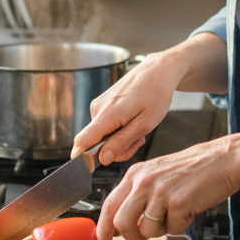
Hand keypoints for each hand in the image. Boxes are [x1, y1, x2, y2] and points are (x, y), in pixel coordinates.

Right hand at [71, 52, 182, 166]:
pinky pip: (104, 127)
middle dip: (116, 149)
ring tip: (139, 128)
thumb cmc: (156, 95)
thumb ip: (121, 142)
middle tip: (138, 141)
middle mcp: (97, 109)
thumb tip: (102, 159)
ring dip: (120, 139)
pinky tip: (132, 121)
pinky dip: (118, 130)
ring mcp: (98, 105)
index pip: (82, 142)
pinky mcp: (102, 104)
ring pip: (102, 136)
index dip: (82, 159)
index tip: (91, 168)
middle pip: (95, 144)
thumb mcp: (145, 125)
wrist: (158, 71)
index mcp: (107, 114)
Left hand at [96, 136, 239, 239]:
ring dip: (159, 231)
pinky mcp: (178, 201)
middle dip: (130, 237)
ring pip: (145, 230)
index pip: (109, 205)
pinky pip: (172, 229)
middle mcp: (144, 181)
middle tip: (142, 238)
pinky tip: (188, 209)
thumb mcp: (156, 175)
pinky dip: (180, 225)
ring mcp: (160, 191)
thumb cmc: (191, 170)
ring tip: (172, 215)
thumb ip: (137, 195)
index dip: (102, 229)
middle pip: (121, 222)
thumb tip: (122, 224)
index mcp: (135, 174)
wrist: (221, 160)